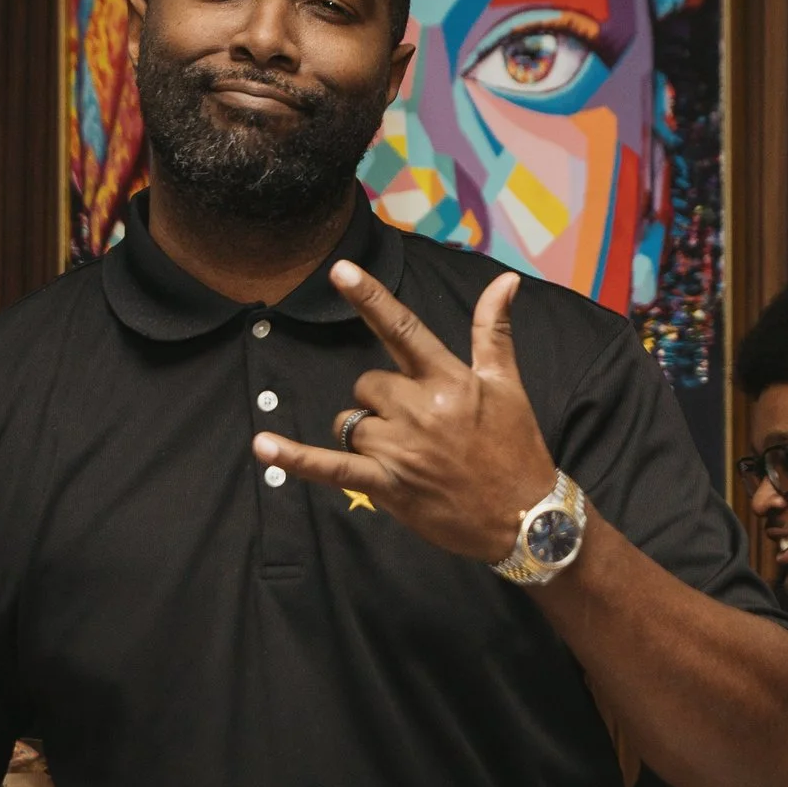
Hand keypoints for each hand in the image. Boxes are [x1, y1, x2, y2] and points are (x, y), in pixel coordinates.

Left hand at [252, 262, 557, 563]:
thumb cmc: (516, 448)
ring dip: (367, 435)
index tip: (339, 269)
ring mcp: (400, 449)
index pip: (403, 329)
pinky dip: (295, 458)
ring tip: (408, 456)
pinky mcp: (387, 486)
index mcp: (448, 380)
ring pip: (353, 423)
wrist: (525, 517)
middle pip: (367, 384)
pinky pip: (332, 467)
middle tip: (420, 427)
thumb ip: (493, 331)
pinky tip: (263, 446)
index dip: (370, 298)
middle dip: (382, 400)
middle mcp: (420, 409)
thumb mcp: (507, 385)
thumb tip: (504, 280)